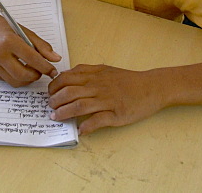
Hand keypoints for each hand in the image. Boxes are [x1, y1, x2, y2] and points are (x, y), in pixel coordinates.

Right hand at [0, 17, 59, 86]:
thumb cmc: (6, 28)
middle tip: (41, 71)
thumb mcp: (26, 33)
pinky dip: (18, 78)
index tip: (53, 71)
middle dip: (36, 75)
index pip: (31, 58)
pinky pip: (9, 81)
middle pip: (22, 74)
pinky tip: (20, 68)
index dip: (45, 67)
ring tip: (31, 69)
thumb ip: (42, 47)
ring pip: (16, 81)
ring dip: (28, 79)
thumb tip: (56, 59)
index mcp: (9, 41)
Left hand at [48, 65, 166, 134]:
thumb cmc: (128, 80)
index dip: (54, 86)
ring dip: (64, 113)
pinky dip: (86, 126)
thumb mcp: (105, 70)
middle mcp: (98, 86)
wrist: (151, 87)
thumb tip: (67, 76)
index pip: (66, 78)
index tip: (50, 93)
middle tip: (50, 107)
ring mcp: (107, 100)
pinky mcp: (116, 114)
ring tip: (56, 117)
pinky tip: (80, 130)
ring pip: (79, 106)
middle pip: (69, 92)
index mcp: (94, 75)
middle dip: (55, 101)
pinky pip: (97, 120)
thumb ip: (86, 72)